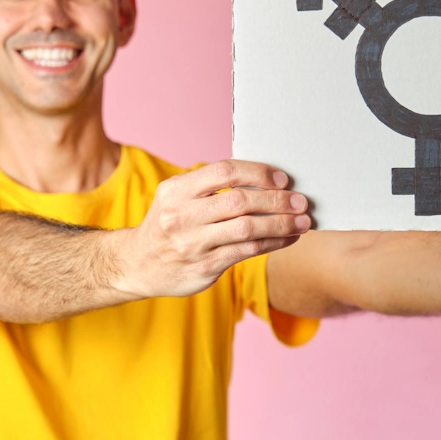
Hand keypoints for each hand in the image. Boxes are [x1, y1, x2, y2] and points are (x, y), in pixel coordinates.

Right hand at [120, 160, 309, 299]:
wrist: (137, 264)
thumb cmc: (169, 224)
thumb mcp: (177, 197)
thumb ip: (210, 187)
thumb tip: (265, 178)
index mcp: (176, 190)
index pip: (224, 171)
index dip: (258, 173)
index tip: (282, 179)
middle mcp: (182, 216)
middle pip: (240, 201)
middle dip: (277, 200)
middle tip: (301, 201)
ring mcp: (192, 244)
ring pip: (248, 228)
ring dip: (281, 223)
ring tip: (303, 221)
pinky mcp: (204, 268)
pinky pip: (247, 251)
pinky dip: (273, 242)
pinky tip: (288, 238)